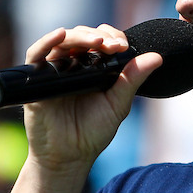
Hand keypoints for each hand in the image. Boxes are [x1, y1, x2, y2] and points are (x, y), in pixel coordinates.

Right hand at [21, 24, 162, 173]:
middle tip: (114, 46)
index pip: (101, 40)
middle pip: (82, 36)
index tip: (123, 46)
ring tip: (96, 42)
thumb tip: (157, 57)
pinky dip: (46, 41)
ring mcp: (54, 70)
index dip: (112, 36)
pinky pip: (36, 54)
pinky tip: (59, 34)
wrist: (68, 157)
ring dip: (80, 36)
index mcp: (93, 68)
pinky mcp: (36, 79)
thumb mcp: (117, 105)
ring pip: (62, 40)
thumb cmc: (92, 133)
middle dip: (99, 36)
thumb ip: (133, 80)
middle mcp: (73, 65)